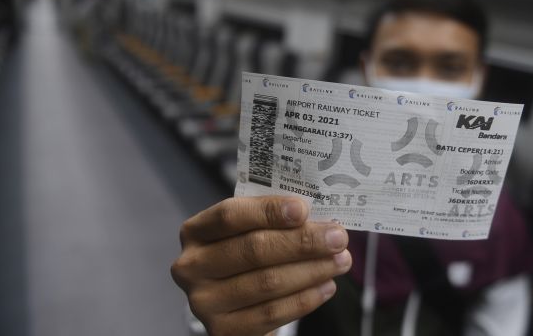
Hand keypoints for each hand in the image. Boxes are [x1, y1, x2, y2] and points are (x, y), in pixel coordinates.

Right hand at [171, 196, 351, 335]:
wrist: (234, 303)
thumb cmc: (247, 255)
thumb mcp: (249, 230)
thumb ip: (273, 220)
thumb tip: (319, 217)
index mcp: (196, 231)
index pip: (230, 215)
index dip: (268, 211)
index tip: (304, 209)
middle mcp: (192, 266)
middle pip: (254, 249)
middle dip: (303, 242)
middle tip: (338, 237)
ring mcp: (204, 302)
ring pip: (267, 282)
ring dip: (312, 270)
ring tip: (340, 261)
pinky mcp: (223, 331)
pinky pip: (271, 314)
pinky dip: (305, 299)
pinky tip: (327, 286)